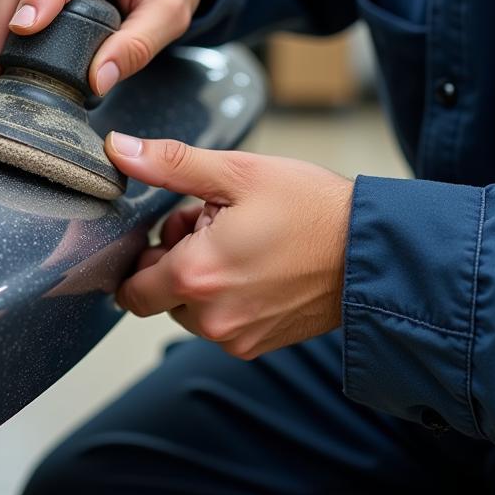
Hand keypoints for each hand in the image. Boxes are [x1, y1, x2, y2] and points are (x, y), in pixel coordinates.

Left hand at [106, 132, 353, 359]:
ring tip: (240, 239)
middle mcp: (212, 318)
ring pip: (190, 309)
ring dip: (201, 277)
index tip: (171, 228)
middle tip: (212, 223)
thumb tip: (119, 149)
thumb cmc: (311, 209)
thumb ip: (169, 164)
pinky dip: (226, 295)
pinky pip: (221, 322)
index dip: (143, 254)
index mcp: (197, 277)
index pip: (131, 290)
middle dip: (174, 259)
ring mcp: (238, 337)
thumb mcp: (236, 172)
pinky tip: (256, 263)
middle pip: (160, 296)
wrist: (375, 252)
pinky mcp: (260, 344)